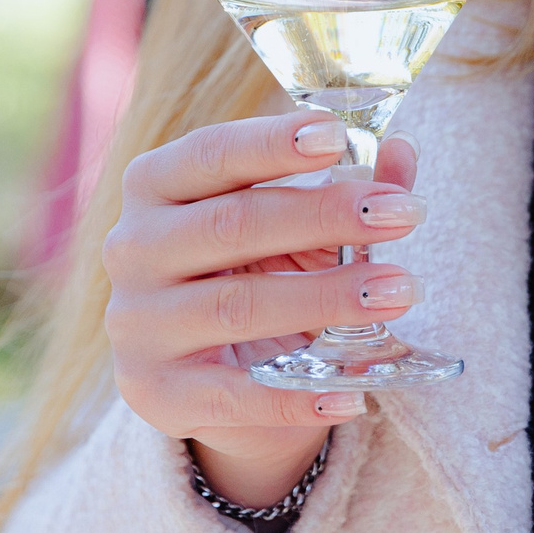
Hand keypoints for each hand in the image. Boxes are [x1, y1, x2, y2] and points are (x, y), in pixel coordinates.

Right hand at [103, 110, 425, 507]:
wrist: (223, 378)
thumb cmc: (262, 272)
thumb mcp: (301, 225)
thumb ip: (349, 187)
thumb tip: (401, 151)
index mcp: (156, 184)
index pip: (212, 153)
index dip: (272, 142)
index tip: (338, 136)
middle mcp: (132, 248)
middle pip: (232, 223)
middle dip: (324, 216)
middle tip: (401, 215)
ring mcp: (137, 324)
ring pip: (237, 306)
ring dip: (327, 297)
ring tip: (398, 290)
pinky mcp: (154, 392)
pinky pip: (233, 396)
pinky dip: (296, 395)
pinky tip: (355, 390)